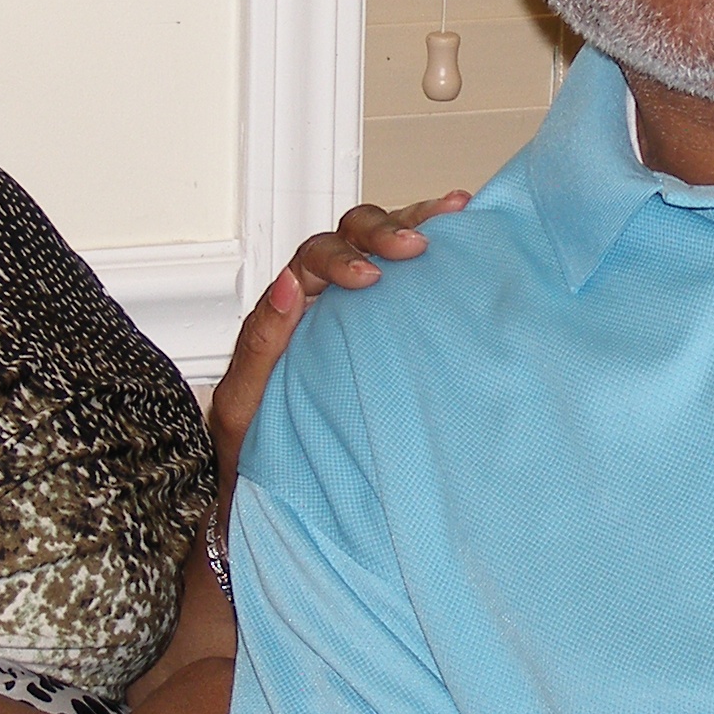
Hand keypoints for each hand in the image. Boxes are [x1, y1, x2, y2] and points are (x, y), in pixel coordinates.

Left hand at [208, 192, 469, 509]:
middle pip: (352, 236)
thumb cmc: (259, 453)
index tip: (370, 278)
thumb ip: (260, 345)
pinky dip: (441, 247)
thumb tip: (287, 285)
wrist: (280, 501)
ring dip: (416, 222)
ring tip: (456, 212)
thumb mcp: (244, 404)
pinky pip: (414, 279)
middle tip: (416, 246)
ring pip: (385, 244)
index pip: (314, 261)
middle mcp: (326, 300)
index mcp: (288, 312)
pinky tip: (468, 233)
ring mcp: (363, 312)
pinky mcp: (396, 331)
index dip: (343, 258)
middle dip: (385, 230)